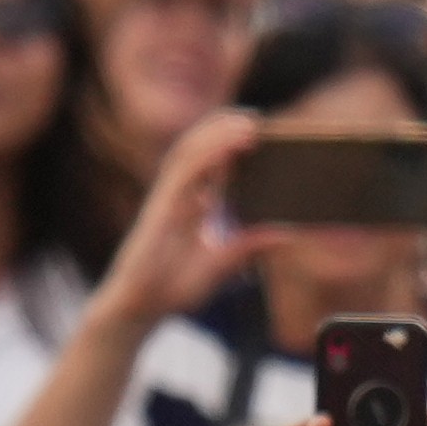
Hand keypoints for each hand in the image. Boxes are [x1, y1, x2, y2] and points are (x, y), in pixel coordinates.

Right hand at [92, 112, 279, 328]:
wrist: (140, 308)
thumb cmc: (175, 284)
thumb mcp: (225, 261)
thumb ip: (251, 244)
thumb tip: (286, 232)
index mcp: (191, 203)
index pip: (210, 162)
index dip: (229, 141)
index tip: (257, 127)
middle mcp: (179, 195)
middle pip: (199, 150)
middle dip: (224, 129)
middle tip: (256, 118)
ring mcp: (168, 199)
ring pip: (190, 154)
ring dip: (217, 134)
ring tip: (248, 122)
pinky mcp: (161, 209)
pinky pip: (184, 174)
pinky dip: (206, 155)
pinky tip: (227, 146)